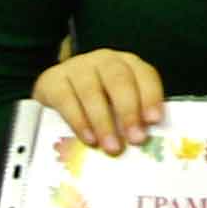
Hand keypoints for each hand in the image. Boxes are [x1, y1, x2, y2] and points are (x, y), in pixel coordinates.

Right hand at [33, 49, 164, 152]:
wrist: (58, 89)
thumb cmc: (99, 99)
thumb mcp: (119, 103)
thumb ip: (134, 116)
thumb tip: (144, 139)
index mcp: (128, 63)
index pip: (144, 75)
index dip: (151, 97)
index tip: (154, 121)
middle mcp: (104, 60)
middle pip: (118, 80)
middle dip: (129, 111)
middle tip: (135, 139)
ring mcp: (77, 67)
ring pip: (91, 91)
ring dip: (104, 122)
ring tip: (112, 147)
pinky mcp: (52, 80)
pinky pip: (66, 100)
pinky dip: (79, 121)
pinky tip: (89, 139)